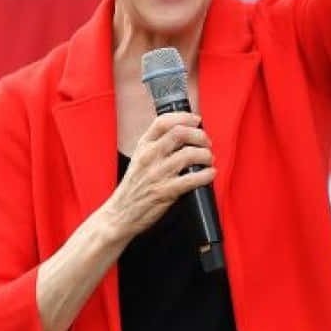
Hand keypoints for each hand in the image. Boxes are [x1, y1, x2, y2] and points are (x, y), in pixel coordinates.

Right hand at [102, 112, 213, 242]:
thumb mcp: (139, 159)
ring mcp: (157, 173)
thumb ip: (156, 146)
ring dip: (205, 155)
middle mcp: (149, 156)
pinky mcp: (165, 191)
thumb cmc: (134, 187)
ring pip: (188, 154)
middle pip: (180, 133)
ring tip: (209, 160)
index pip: (163, 121)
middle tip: (207, 143)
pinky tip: (210, 175)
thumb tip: (183, 135)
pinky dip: (206, 175)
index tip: (196, 120)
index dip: (183, 117)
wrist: (120, 213)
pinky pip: (192, 179)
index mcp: (143, 146)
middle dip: (200, 136)